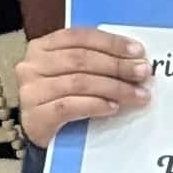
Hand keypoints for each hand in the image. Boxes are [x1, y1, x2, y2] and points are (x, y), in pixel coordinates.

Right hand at [16, 26, 151, 147]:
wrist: (39, 136)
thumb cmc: (60, 99)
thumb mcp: (72, 73)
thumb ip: (94, 61)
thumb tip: (134, 59)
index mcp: (42, 47)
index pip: (79, 36)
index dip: (111, 42)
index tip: (138, 51)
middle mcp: (31, 66)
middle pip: (81, 59)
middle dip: (117, 65)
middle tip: (142, 73)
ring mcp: (30, 92)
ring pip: (79, 82)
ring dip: (114, 87)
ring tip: (137, 94)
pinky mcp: (35, 117)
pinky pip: (70, 106)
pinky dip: (95, 105)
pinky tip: (113, 107)